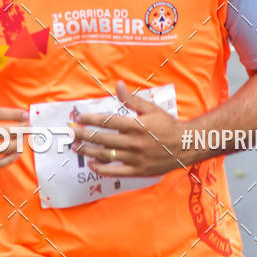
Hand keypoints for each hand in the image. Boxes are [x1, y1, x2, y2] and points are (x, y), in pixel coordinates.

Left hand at [70, 81, 185, 176]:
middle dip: (83, 135)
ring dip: (88, 151)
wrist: (186, 146)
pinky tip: (91, 164)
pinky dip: (101, 169)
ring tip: (76, 147)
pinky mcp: (137, 170)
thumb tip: (118, 84)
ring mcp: (135, 158)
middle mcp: (134, 142)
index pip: (107, 121)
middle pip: (102, 139)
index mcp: (136, 125)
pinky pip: (115, 171)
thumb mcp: (151, 108)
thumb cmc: (168, 125)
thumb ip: (132, 99)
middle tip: (70, 133)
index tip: (79, 118)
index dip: (91, 120)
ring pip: (106, 155)